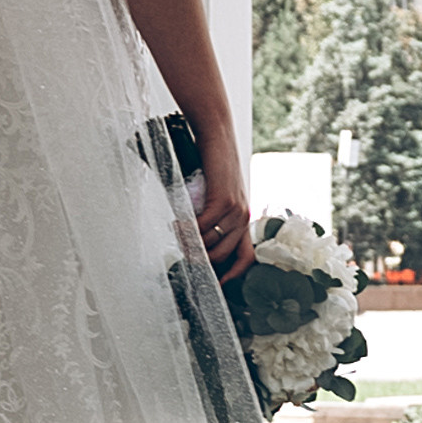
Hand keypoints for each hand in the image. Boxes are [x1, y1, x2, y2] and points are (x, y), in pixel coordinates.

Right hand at [190, 136, 255, 283]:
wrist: (216, 136)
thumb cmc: (212, 166)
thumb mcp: (216, 196)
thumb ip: (211, 219)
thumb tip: (194, 242)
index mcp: (243, 221)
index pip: (246, 259)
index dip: (231, 276)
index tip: (215, 286)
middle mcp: (243, 219)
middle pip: (221, 255)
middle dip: (199, 258)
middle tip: (180, 251)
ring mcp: (236, 210)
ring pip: (210, 242)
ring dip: (189, 242)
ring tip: (176, 233)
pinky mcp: (224, 200)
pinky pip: (203, 226)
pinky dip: (187, 229)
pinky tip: (177, 222)